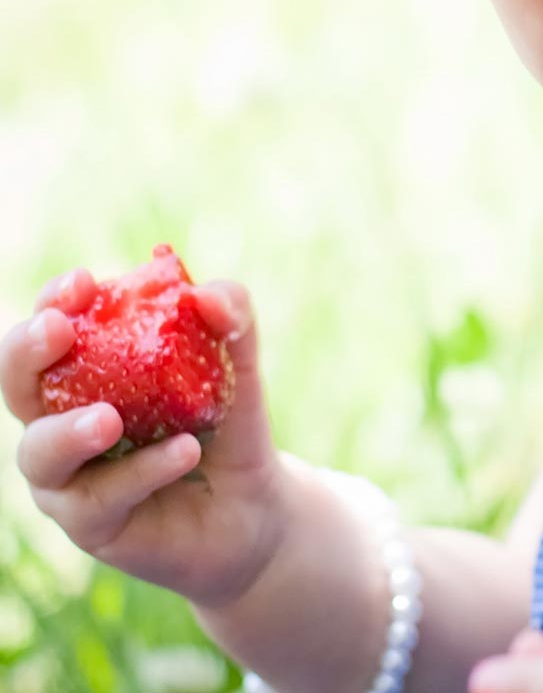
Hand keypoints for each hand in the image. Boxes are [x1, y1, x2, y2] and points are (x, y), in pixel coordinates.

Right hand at [0, 266, 289, 608]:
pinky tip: (184, 451)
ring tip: (109, 419)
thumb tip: (206, 293)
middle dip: (28, 353)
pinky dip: (142, 470)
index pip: (52, 327)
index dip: (55, 302)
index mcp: (88, 370)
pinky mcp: (91, 525)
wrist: (253, 506)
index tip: (82, 283)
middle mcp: (61, 420)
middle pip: (18, 385)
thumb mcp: (238, 365)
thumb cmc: (228, 425)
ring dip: (69, 430)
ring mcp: (69, 477)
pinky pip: (101, 498)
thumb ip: (232, 319)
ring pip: (40, 452)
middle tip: (59, 331)